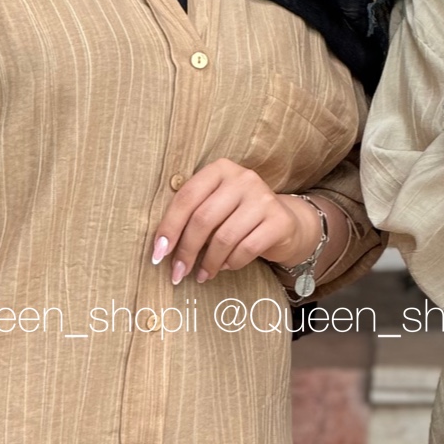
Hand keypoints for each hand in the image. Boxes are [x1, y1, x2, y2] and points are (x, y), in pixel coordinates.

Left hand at [151, 159, 320, 284]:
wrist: (284, 222)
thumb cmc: (238, 216)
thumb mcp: (215, 205)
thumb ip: (192, 214)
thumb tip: (163, 247)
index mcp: (220, 169)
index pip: (187, 197)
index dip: (169, 227)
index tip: (159, 253)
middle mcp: (243, 178)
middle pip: (203, 219)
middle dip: (186, 250)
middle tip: (178, 272)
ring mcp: (263, 198)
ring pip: (224, 237)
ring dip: (208, 262)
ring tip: (202, 274)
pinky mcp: (279, 221)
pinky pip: (246, 249)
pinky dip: (231, 263)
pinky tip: (225, 266)